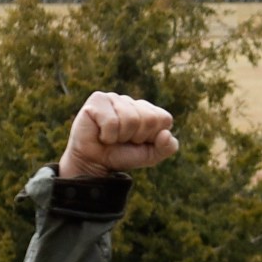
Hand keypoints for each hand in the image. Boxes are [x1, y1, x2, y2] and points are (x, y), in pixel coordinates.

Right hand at [60, 92, 179, 177]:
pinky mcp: (97, 100)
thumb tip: (166, 134)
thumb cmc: (121, 155)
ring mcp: (114, 97)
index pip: (164, 119)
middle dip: (136, 137)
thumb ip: (167, 147)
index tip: (138, 142)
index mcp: (148, 110)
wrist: (93, 164)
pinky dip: (107, 136)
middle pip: (149, 119)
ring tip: (111, 137)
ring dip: (120, 136)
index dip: (152, 137)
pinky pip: (112, 122)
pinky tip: (100, 134)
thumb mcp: (151, 156)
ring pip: (130, 119)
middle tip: (123, 140)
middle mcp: (132, 101)